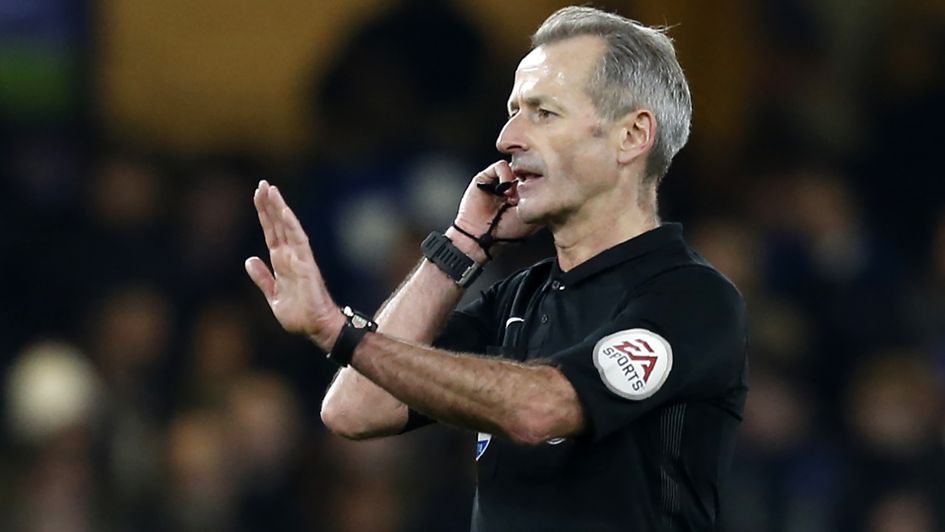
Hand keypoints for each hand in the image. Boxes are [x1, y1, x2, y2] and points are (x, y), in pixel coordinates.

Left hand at [245, 180, 344, 350]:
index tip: (258, 196)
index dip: (264, 215)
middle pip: (278, 225)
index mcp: (281, 263)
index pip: (271, 233)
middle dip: (269, 205)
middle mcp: (290, 256)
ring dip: (279, 208)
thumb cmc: (299, 315)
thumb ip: (262, 278)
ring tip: (271, 189)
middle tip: (263, 184)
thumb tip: (249, 260)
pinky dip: (291, 224)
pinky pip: (299, 240)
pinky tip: (284, 209)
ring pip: (287, 227)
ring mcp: (299, 258)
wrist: (315, 328)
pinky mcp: (306, 263)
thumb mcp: (273, 296)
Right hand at [453, 160, 539, 243]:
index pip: (537, 179)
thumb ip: (543, 202)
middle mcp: (513, 189)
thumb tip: (551, 186)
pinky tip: (505, 191)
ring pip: (515, 166)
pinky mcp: (485, 178)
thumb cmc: (506, 233)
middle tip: (527, 191)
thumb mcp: (535, 220)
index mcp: (524, 198)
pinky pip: (501, 165)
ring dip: (517, 178)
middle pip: (527, 170)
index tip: (541, 190)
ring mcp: (500, 183)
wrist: (481, 236)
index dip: (540, 181)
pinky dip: (505, 174)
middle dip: (529, 178)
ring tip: (513, 196)